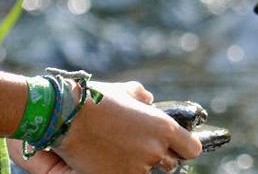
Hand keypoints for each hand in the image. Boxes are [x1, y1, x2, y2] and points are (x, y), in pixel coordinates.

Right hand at [9, 80, 200, 173]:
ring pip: (148, 173)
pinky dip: (122, 170)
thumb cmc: (96, 99)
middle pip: (171, 165)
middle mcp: (155, 150)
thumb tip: (149, 100)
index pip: (191, 149)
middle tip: (140, 148)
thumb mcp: (126, 91)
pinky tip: (110, 161)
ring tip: (122, 152)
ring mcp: (137, 167)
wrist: (66, 116)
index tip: (176, 146)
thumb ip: (142, 97)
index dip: (183, 147)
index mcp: (163, 128)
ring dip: (139, 165)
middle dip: (159, 157)